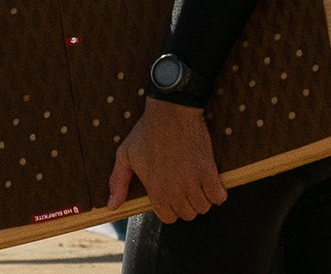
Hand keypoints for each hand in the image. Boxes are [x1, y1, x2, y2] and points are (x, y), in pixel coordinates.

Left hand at [105, 98, 226, 222]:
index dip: (170, 209)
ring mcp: (193, 181)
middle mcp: (175, 190)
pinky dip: (218, 194)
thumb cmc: (147, 132)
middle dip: (187, 205)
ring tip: (199, 187)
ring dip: (203, 200)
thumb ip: (118, 183)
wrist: (171, 112)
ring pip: (203, 207)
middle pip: (188, 214)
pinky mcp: (208, 171)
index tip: (172, 199)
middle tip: (186, 191)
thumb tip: (112, 206)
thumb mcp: (125, 156)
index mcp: (156, 190)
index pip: (168, 217)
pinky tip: (212, 185)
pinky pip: (219, 196)